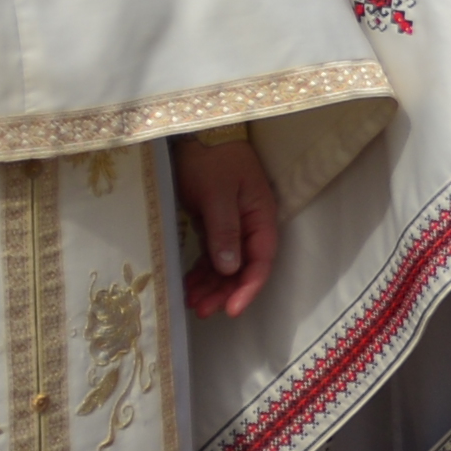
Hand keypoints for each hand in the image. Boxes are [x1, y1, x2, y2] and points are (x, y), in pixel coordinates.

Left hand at [170, 128, 280, 320]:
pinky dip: (202, 273)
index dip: (248, 287)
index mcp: (261, 216)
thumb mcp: (217, 193)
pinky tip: (189, 287)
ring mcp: (233, 228)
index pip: (261, 260)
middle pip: (244, 269)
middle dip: (225, 292)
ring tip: (192, 304)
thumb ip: (224, 230)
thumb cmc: (211, 161)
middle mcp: (251, 226)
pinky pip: (212, 257)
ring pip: (227, 267)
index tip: (231, 309)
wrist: (193, 139)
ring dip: (212, 287)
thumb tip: (230, 268)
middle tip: (202, 311)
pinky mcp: (215, 227)